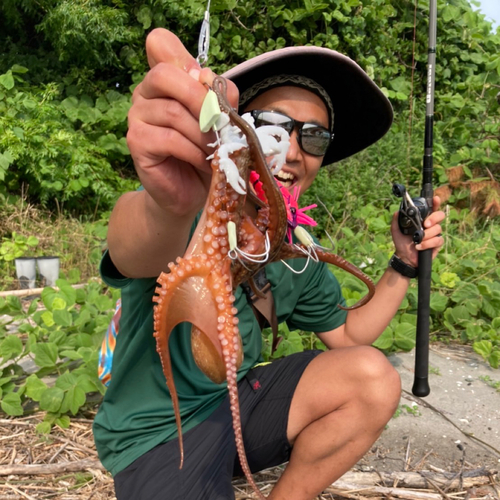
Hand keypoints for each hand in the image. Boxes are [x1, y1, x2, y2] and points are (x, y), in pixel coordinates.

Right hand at [126, 29, 238, 217]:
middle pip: (165, 75)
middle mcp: (145, 92)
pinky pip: (169, 139)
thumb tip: (206, 79)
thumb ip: (218, 95)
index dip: (184, 58)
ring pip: (172, 112)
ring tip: (215, 151)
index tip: (205, 84)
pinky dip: (193, 151)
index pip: (161, 44)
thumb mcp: (219, 120)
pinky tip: (203, 162)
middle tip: (218, 124)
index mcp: (165, 79)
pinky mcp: (136, 142)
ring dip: (202, 134)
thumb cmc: (204, 152)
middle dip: (199, 99)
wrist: (190, 191)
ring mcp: (136, 116)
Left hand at [391, 196, 444, 267]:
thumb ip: (396, 221)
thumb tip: (397, 211)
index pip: (431, 208)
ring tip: (417, 240)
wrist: (404, 257)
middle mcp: (431, 225)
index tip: (435, 199)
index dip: (435, 203)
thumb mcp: (396, 231)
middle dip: (433, 218)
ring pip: (438, 229)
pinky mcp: (437, 244)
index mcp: (422, 219)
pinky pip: (437, 241)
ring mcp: (435, 234)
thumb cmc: (402, 242)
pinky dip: (427, 244)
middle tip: (425, 224)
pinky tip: (419, 247)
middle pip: (440, 215)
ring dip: (427, 235)